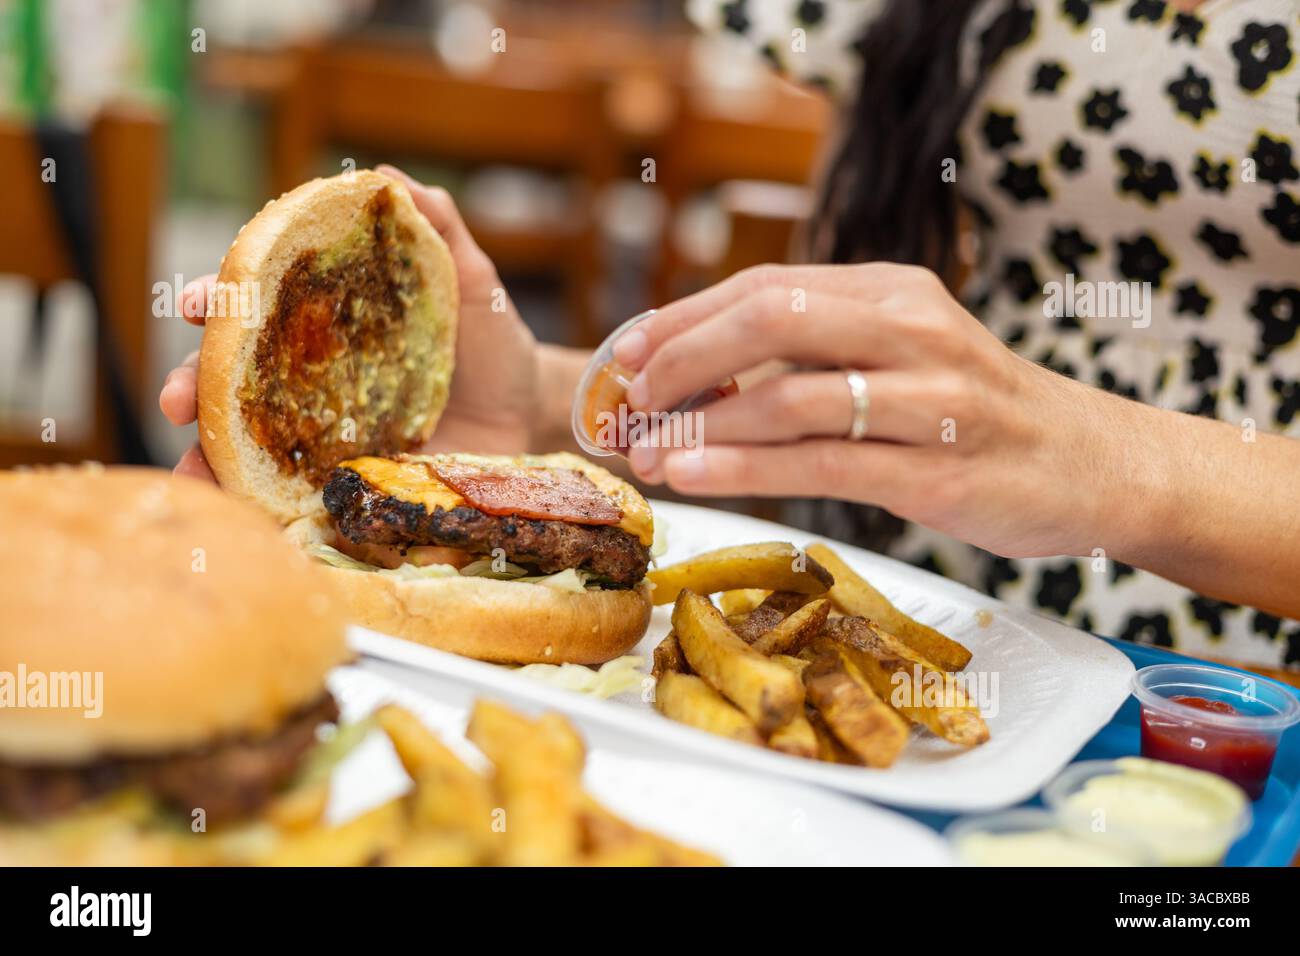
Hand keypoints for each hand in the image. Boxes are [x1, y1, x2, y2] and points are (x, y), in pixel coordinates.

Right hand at [160, 166, 537, 480]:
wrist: (531, 412)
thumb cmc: (495, 338)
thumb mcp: (471, 279)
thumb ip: (437, 227)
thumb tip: (387, 179)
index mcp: (327, 317)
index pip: (258, 300)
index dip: (220, 297)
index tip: (198, 304)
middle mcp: (312, 371)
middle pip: (235, 373)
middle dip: (195, 382)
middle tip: (178, 400)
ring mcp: (323, 427)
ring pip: (248, 438)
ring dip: (210, 455)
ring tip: (192, 473)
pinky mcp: (346, 475)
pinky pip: (292, 490)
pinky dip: (260, 503)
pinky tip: (241, 515)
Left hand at [616, 262, 1140, 559]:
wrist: (1096, 464)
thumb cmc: (979, 413)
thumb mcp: (904, 355)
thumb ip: (818, 355)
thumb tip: (702, 375)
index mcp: (892, 291)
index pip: (766, 286)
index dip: (683, 316)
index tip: (626, 351)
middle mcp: (910, 330)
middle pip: (770, 318)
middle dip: (683, 356)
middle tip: (632, 399)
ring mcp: (930, 400)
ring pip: (791, 395)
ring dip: (703, 423)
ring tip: (648, 452)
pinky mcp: (937, 472)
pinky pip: (822, 464)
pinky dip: (745, 468)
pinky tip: (695, 475)